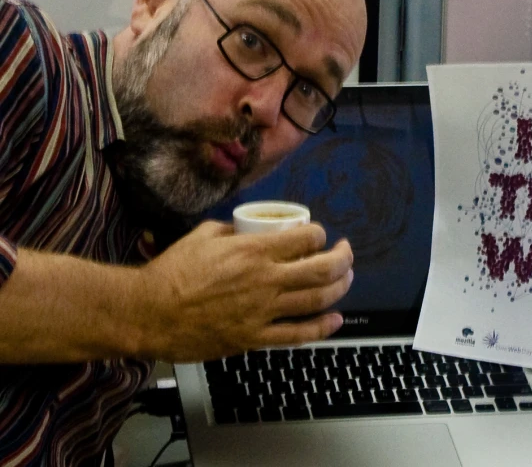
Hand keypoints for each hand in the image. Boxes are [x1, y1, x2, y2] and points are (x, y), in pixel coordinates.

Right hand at [138, 220, 352, 361]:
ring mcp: (262, 311)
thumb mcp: (202, 235)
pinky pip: (298, 335)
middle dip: (343, 258)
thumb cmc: (172, 272)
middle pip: (322, 269)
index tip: (319, 236)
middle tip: (345, 253)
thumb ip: (230, 230)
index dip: (320, 234)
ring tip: (346, 279)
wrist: (148, 313)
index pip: (306, 238)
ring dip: (340, 288)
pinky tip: (335, 320)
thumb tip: (245, 231)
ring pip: (317, 300)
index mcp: (253, 251)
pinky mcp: (254, 338)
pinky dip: (322, 328)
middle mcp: (265, 280)